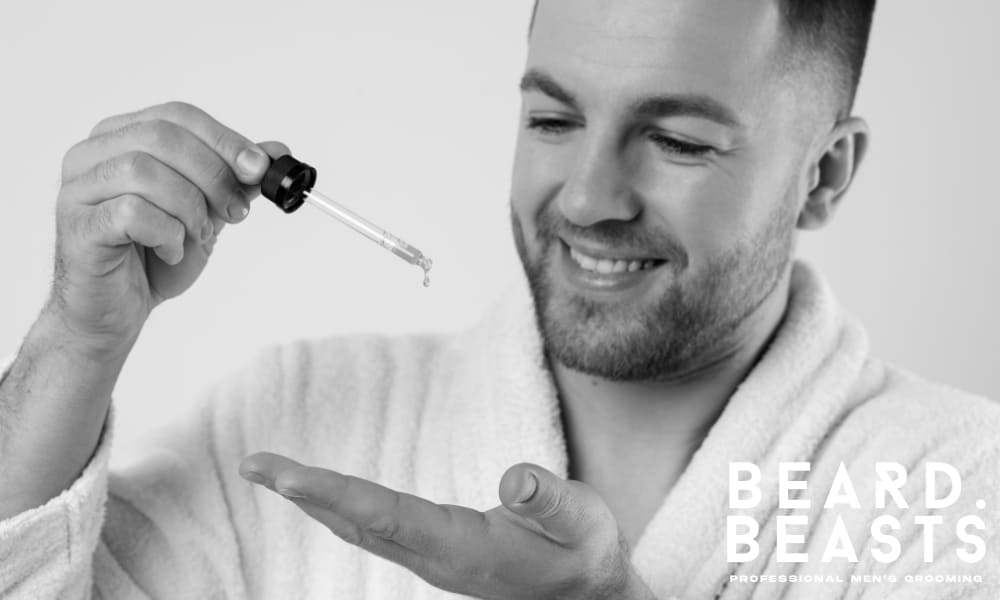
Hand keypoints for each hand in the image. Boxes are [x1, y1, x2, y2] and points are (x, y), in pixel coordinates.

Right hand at [49, 100, 288, 355]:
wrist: (117, 310)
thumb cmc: (154, 258)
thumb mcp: (206, 212)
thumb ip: (235, 179)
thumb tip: (276, 151)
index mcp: (121, 138)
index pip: (177, 116)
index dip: (224, 140)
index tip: (259, 169)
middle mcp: (92, 155)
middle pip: (162, 136)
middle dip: (213, 174)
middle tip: (237, 210)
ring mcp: (78, 189)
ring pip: (144, 171)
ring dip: (189, 207)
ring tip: (198, 236)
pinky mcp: (78, 226)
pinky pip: (131, 213)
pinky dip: (166, 233)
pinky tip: (170, 251)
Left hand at [239, 453, 657, 599]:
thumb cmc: (586, 557)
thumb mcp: (582, 524)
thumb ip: (549, 501)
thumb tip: (514, 478)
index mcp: (463, 549)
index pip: (384, 515)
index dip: (331, 492)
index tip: (284, 475)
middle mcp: (436, 559)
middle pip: (356, 522)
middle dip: (304, 493)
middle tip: (255, 464)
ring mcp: (432, 560)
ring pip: (360, 528)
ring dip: (315, 499)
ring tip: (275, 473)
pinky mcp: (436, 554)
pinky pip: (375, 529)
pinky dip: (342, 507)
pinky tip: (327, 497)